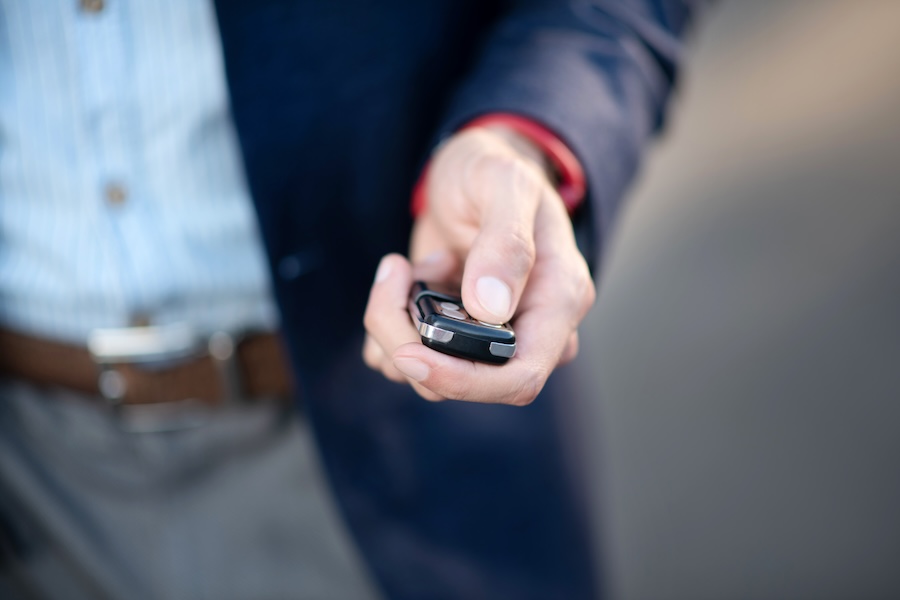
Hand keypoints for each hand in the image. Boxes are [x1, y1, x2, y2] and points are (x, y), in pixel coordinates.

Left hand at [363, 126, 594, 404]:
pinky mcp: (452, 335)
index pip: (520, 376)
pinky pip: (409, 360)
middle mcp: (527, 330)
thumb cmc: (494, 169)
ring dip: (394, 326)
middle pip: (467, 382)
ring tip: (408, 267)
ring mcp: (488, 337)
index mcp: (558, 301)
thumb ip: (505, 242)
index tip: (410, 351)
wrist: (470, 170)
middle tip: (394, 277)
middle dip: (411, 343)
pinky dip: (388, 324)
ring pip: (430, 377)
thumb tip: (492, 308)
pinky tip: (407, 278)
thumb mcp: (503, 184)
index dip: (464, 380)